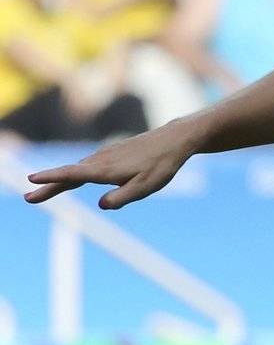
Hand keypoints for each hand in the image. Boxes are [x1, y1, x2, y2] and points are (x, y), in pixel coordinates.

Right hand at [22, 123, 197, 208]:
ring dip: (60, 180)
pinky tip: (72, 178)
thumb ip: (122, 198)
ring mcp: (106, 154)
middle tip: (29, 198)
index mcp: (106, 169)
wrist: (174, 140)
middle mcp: (101, 160)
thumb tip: (101, 205)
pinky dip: (75, 172)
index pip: (73, 174)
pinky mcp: (112, 153)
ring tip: (43, 190)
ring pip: (78, 169)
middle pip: (70, 174)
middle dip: (49, 186)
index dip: (52, 178)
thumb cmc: (161, 166)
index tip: (31, 180)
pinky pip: (88, 165)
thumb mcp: (145, 187)